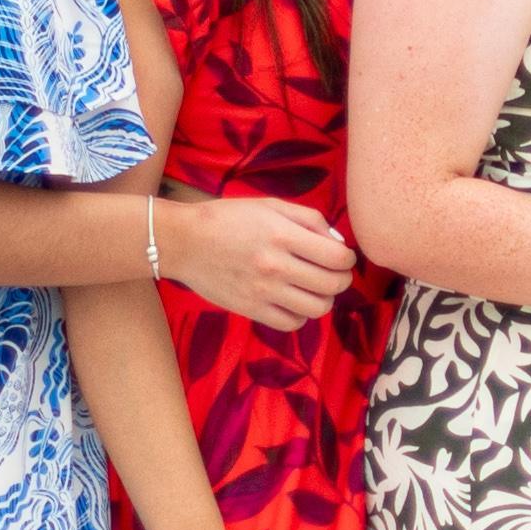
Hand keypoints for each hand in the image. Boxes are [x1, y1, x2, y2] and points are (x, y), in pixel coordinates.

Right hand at [162, 190, 355, 330]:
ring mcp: (263, 291)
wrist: (183, 241)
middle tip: (333, 273)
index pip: (337, 257)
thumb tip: (338, 242)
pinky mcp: (250, 309)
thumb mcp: (270, 206)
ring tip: (316, 289)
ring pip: (317, 308)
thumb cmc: (228, 219)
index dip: (347, 259)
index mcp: (282, 235)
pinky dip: (301, 315)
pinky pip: (291, 323)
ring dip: (325, 299)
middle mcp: (275, 266)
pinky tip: (295, 301)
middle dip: (341, 279)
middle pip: (332, 285)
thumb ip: (309, 219)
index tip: (342, 257)